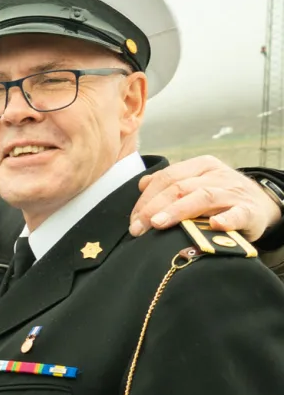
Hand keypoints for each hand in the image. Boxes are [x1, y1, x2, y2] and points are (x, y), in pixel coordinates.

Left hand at [130, 156, 281, 240]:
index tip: (133, 221)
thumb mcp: (196, 183)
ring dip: (178, 211)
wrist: (261, 204)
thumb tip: (142, 184)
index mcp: (201, 166)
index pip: (167, 177)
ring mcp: (234, 193)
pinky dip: (226, 219)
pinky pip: (237, 214)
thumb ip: (170, 182)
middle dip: (154, 208)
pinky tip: (214, 225)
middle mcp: (217, 175)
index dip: (146, 199)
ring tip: (159, 224)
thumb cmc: (220, 198)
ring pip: (203, 197)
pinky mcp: (249, 212)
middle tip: (138, 229)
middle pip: (180, 187)